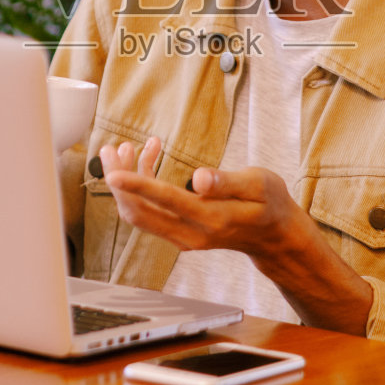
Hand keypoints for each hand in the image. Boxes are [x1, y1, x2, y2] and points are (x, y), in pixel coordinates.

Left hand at [97, 145, 373, 334]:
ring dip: (126, 182)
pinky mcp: (179, 233)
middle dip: (119, 181)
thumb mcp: (259, 185)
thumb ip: (227, 182)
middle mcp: (191, 234)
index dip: (136, 185)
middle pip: (140, 212)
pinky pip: (151, 212)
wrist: (275, 235)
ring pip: (140, 213)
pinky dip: (142, 185)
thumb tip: (198, 178)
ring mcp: (183, 237)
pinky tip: (149, 156)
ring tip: (124, 147)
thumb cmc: (269, 203)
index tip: (114, 172)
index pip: (165, 201)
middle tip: (110, 149)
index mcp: (212, 219)